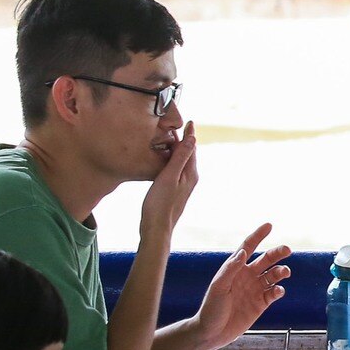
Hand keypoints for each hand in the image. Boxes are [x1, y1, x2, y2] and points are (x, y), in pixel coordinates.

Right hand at [139, 121, 198, 242]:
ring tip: (170, 138)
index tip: (188, 121)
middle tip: (177, 126)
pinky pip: (175, 170)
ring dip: (177, 150)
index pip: (192, 148)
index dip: (189, 134)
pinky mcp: (175, 191)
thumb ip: (180, 157)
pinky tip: (163, 160)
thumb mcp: (169, 176)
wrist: (157, 228)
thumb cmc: (160, 204)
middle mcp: (190, 178)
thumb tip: (192, 139)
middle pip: (188, 154)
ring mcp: (183, 185)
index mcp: (191, 173)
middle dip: (183, 140)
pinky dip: (171, 161)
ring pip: (181, 162)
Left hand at [193, 224, 291, 349]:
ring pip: (273, 275)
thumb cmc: (211, 308)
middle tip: (287, 249)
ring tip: (284, 272)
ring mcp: (255, 290)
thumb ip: (231, 269)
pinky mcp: (261, 304)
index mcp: (235, 268)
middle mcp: (247, 276)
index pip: (248, 247)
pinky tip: (278, 290)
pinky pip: (273, 293)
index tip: (269, 226)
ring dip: (280, 271)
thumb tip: (244, 252)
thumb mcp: (218, 287)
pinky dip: (279, 290)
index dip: (258, 236)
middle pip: (266, 259)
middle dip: (277, 253)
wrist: (212, 332)